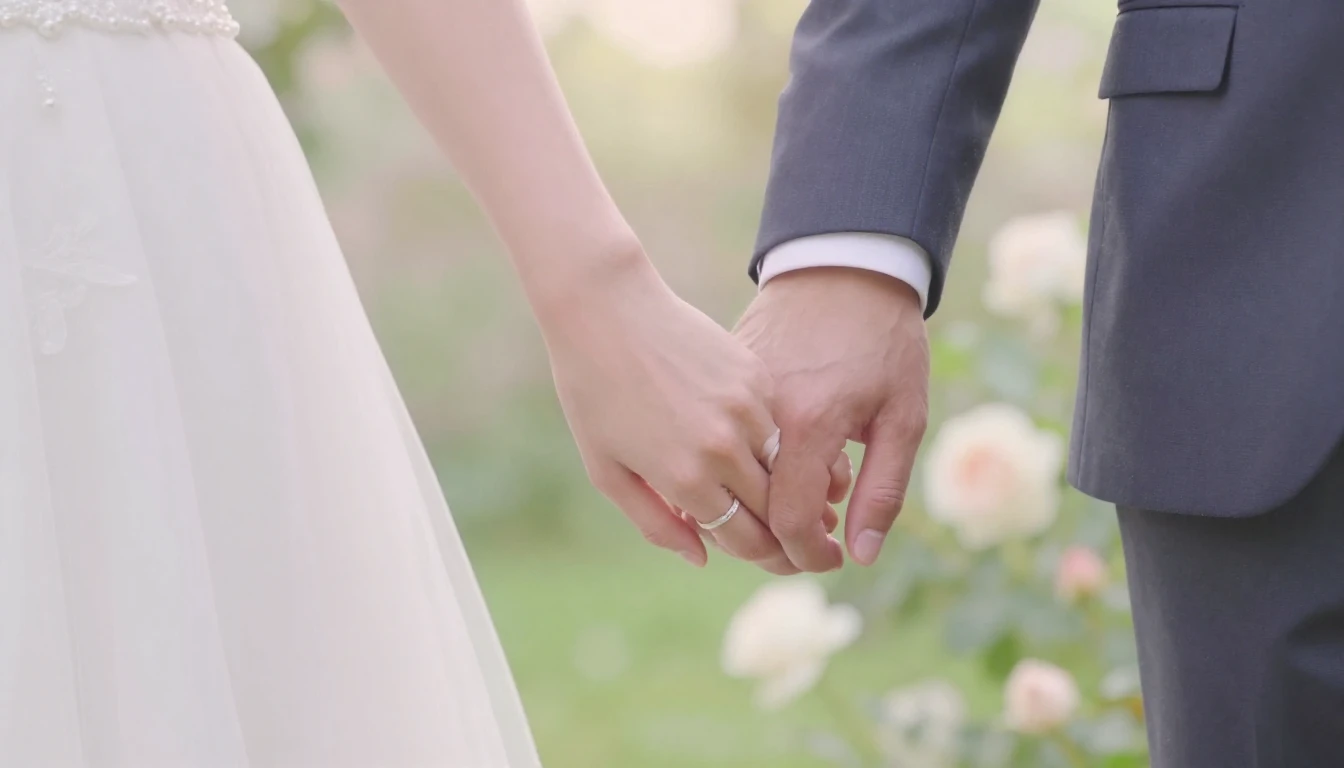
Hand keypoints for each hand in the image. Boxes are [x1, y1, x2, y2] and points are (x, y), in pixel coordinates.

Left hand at [538, 254, 796, 572]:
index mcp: (684, 479)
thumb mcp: (608, 471)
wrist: (606, 310)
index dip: (759, 555)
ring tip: (770, 489)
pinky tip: (749, 436)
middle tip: (785, 534)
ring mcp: (744, 409)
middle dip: (780, 529)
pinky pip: (776, 424)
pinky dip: (768, 439)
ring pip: (781, 467)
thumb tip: (702, 558)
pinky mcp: (756, 376)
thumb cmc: (594, 393)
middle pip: (774, 510)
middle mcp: (722, 449)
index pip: (747, 540)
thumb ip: (655, 522)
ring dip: (777, 483)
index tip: (762, 554)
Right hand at [735, 267, 928, 571]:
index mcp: (808, 424)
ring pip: (731, 480)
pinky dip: (752, 470)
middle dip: (780, 543)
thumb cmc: (884, 340)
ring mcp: (737, 399)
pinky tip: (792, 463)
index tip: (830, 560)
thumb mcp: (903, 417)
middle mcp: (760, 416)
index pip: (787, 520)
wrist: (843, 264)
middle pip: (749, 509)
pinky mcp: (727, 384)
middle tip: (819, 542)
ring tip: (816, 498)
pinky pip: (727, 446)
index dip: (806, 554)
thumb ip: (883, 490)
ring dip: (766, 506)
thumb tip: (862, 554)